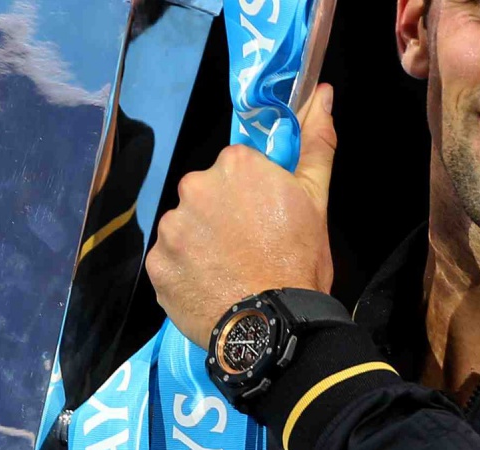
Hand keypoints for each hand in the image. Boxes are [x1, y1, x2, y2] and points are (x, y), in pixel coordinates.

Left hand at [147, 84, 337, 350]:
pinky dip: (185, 273)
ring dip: (201, 244)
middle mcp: (194, 187)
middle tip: (250, 249)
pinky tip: (210, 287)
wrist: (275, 327)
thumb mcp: (316, 199)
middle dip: (223, 216)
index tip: (267, 219)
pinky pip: (170, 262)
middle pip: (206, 195)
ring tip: (229, 272)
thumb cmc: (299, 260)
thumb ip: (316, 142)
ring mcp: (171, 228)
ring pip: (186, 228)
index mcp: (234, 165)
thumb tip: (323, 92)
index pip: (237, 169)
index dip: (253, 194)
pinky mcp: (157, 265)